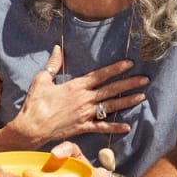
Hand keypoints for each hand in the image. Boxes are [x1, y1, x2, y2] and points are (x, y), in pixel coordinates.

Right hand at [11, 46, 147, 145]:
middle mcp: (84, 99)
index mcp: (76, 86)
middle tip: (145, 79)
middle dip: (129, 83)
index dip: (116, 68)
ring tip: (142, 96)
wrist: (31, 127)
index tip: (129, 63)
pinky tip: (127, 127)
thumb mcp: (42, 79)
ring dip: (127, 101)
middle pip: (111, 89)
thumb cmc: (35, 103)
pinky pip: (101, 128)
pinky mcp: (82, 128)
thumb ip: (53, 64)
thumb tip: (57, 48)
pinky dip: (114, 127)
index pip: (100, 75)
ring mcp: (85, 114)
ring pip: (111, 106)